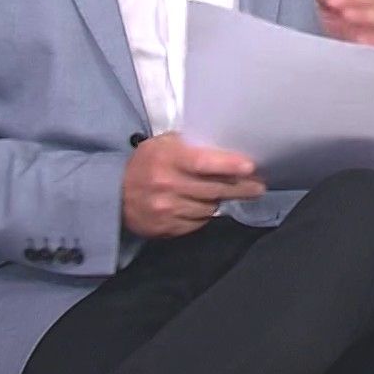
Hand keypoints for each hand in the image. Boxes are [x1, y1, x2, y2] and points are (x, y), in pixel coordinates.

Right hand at [123, 134, 265, 239]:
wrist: (115, 194)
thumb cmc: (147, 162)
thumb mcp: (164, 144)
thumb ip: (192, 146)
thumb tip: (227, 152)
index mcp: (167, 159)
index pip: (202, 163)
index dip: (228, 165)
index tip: (250, 167)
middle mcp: (167, 186)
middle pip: (214, 189)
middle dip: (241, 188)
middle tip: (258, 186)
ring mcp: (167, 210)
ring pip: (209, 208)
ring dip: (220, 200)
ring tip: (227, 192)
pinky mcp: (167, 229)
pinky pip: (198, 222)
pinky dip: (204, 213)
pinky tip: (203, 204)